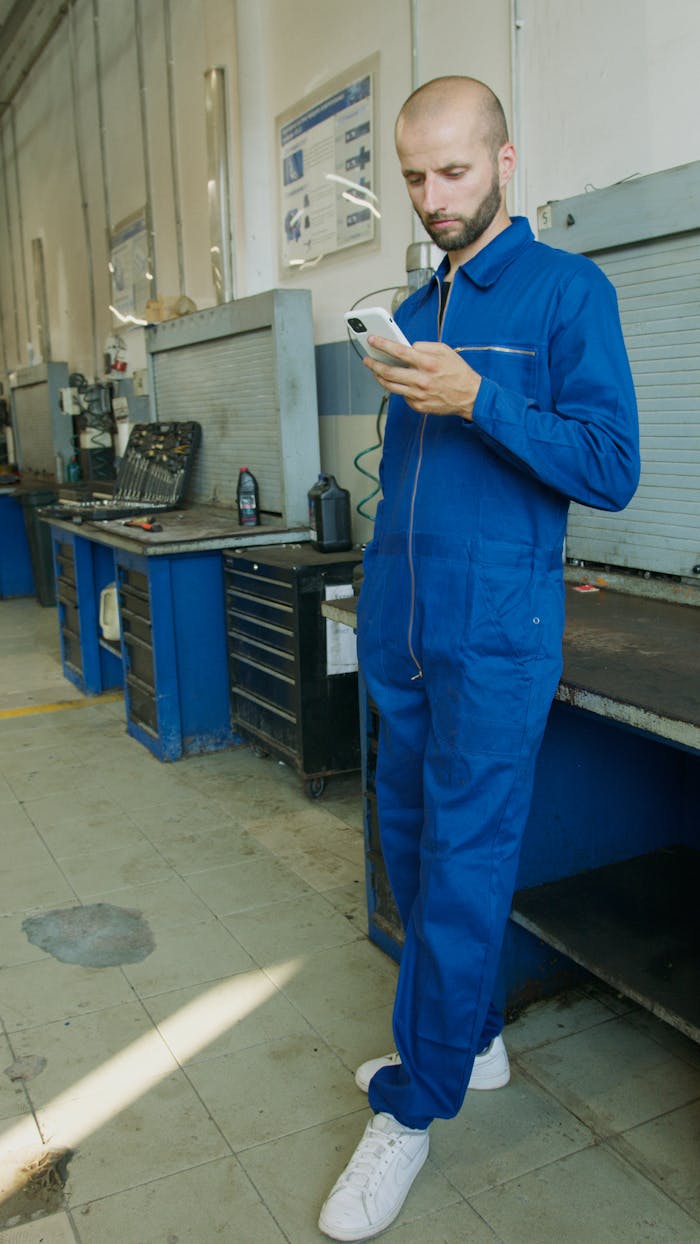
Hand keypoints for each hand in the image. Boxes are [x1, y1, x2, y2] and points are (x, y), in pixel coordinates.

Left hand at [364, 335, 480, 419]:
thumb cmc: (458, 372)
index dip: (382, 344)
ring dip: (380, 377)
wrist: (470, 396)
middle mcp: (421, 380)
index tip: (372, 339)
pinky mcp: (419, 406)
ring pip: (390, 386)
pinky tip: (399, 383)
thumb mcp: (445, 350)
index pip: (399, 351)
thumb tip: (407, 346)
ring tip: (376, 370)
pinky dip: (399, 388)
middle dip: (374, 364)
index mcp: (428, 363)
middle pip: (389, 372)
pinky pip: (403, 396)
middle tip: (367, 359)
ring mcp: (419, 395)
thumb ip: (425, 346)